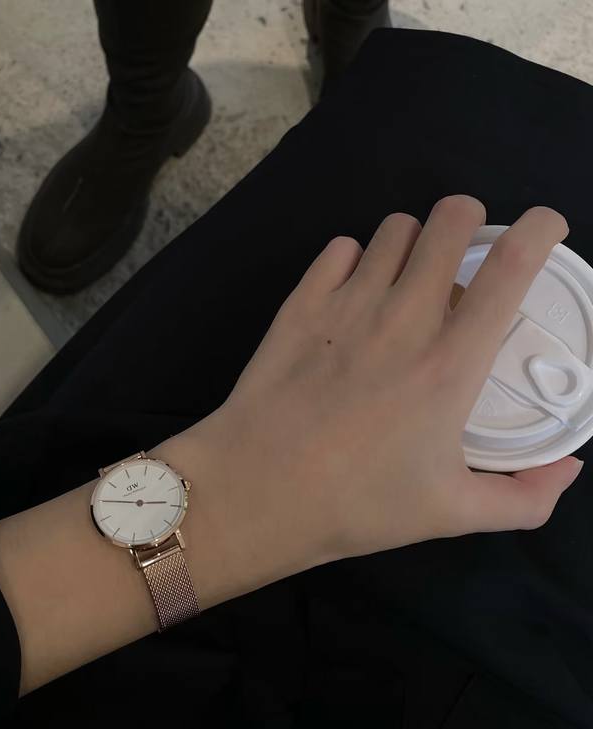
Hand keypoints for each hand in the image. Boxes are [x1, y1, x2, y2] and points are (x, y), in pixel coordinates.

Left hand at [158, 195, 579, 603]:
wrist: (257, 490)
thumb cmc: (357, 503)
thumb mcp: (452, 513)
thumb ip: (524, 497)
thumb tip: (569, 468)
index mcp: (451, 362)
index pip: (512, 267)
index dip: (541, 228)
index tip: (547, 226)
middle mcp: (403, 317)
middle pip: (450, 220)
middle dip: (469, 219)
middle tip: (465, 252)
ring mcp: (347, 303)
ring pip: (394, 228)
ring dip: (412, 241)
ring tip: (406, 277)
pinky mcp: (301, 303)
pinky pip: (339, 249)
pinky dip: (354, 260)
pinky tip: (351, 293)